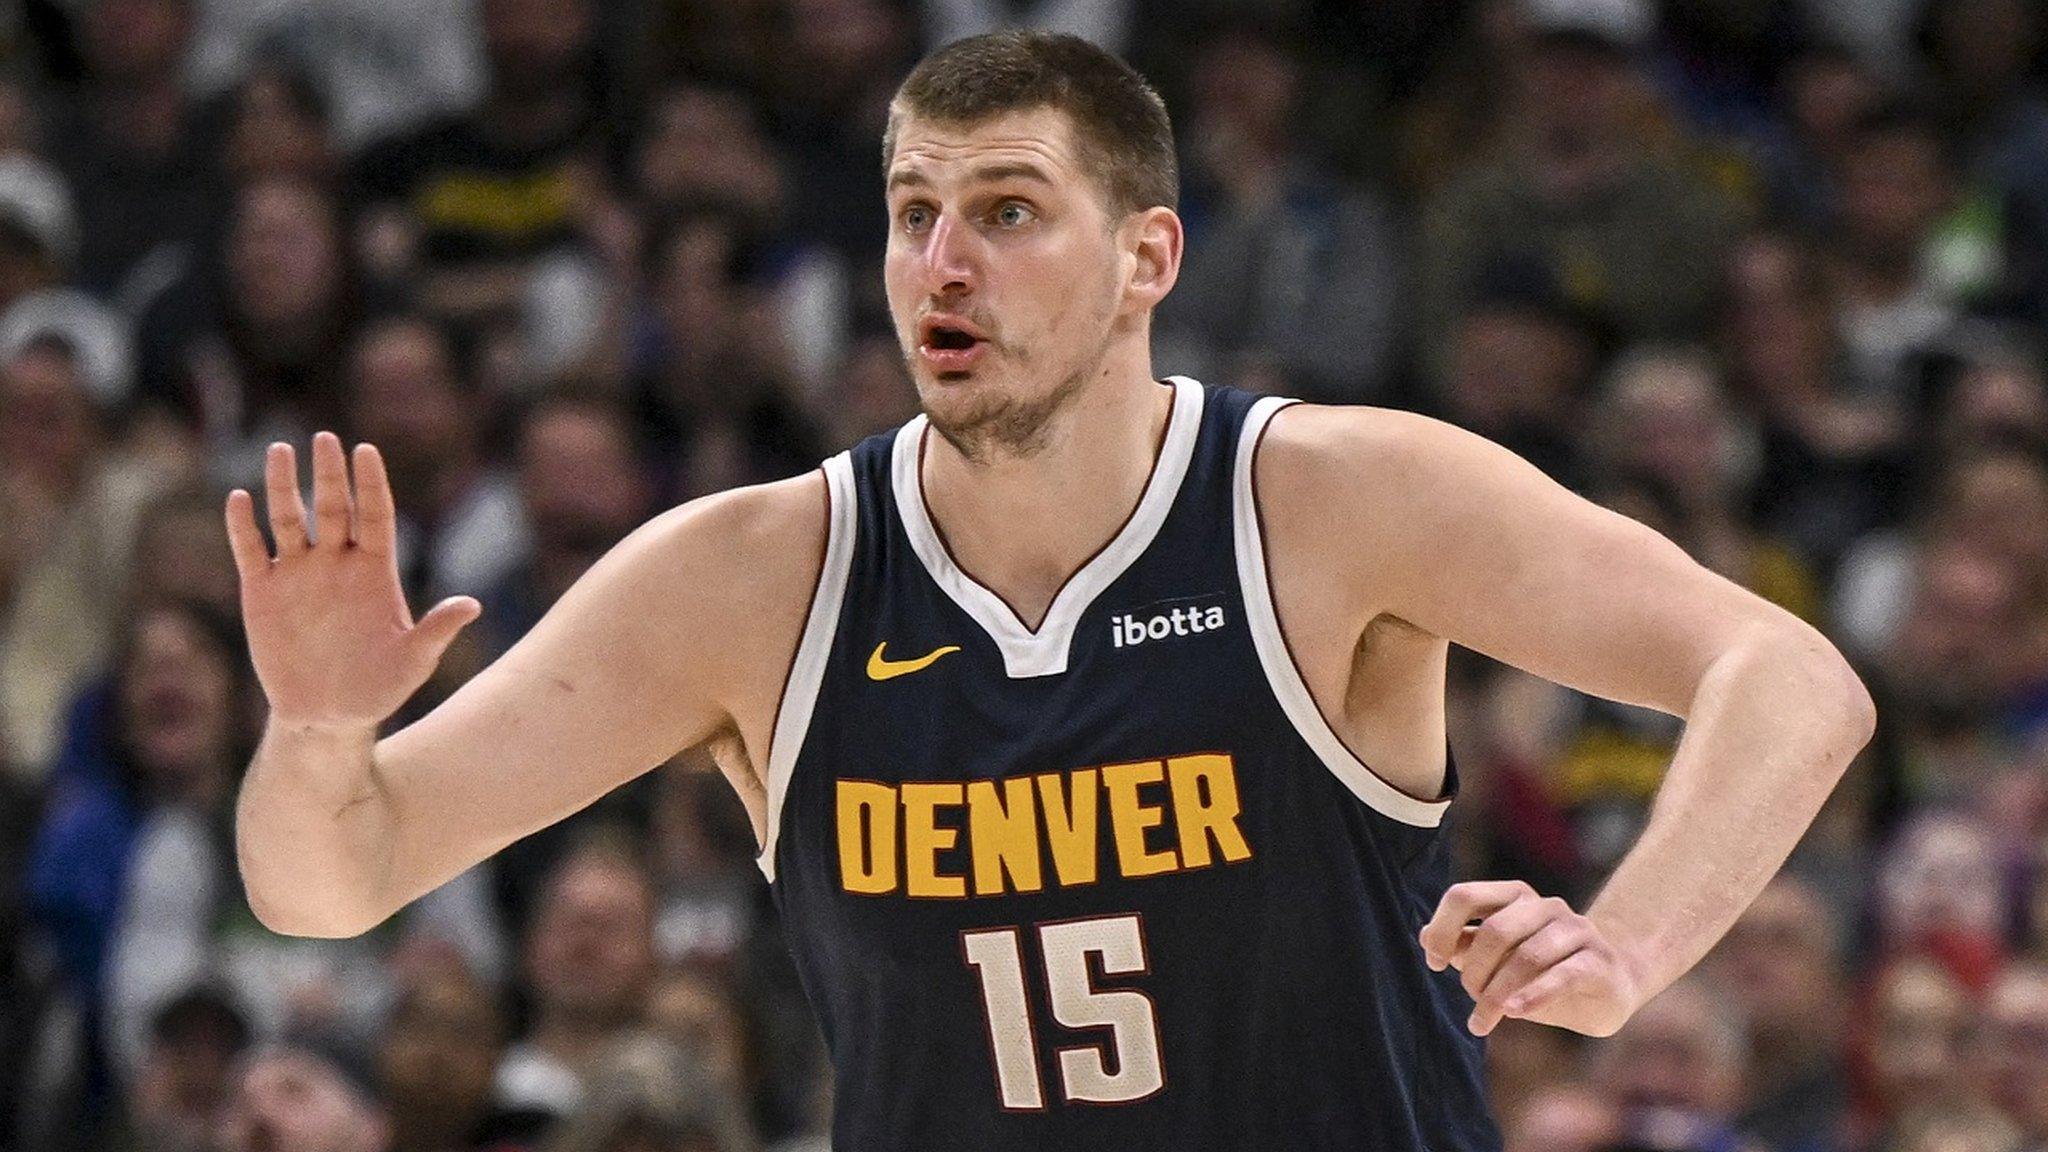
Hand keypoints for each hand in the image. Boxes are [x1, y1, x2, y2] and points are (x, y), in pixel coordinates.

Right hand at [225, 432, 480, 729]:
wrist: (327, 716)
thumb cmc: (379, 687)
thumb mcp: (413, 661)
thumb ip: (437, 630)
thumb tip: (473, 605)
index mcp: (374, 570)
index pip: (374, 515)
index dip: (370, 484)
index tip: (366, 450)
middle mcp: (336, 562)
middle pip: (333, 508)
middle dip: (329, 474)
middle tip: (325, 438)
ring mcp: (298, 573)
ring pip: (289, 519)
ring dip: (284, 486)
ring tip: (280, 450)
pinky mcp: (262, 591)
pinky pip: (251, 550)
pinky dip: (243, 526)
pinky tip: (239, 498)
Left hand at [1418, 879, 1642, 1037]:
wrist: (1610, 984)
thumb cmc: (1545, 970)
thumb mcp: (1501, 959)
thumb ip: (1466, 945)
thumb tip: (1425, 937)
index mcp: (1515, 897)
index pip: (1465, 896)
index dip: (1443, 929)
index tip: (1435, 963)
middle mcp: (1545, 906)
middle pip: (1495, 931)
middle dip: (1474, 971)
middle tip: (1471, 1000)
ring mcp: (1576, 930)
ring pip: (1526, 956)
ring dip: (1497, 994)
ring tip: (1482, 1021)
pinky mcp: (1598, 962)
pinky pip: (1561, 976)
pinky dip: (1532, 996)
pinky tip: (1513, 1013)